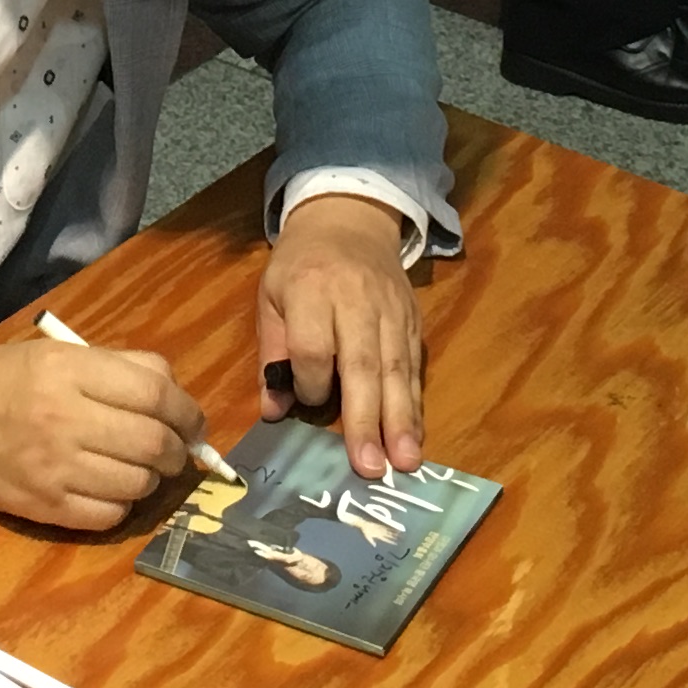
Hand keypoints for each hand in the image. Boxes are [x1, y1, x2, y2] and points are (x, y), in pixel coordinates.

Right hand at [0, 337, 202, 529]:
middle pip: (154, 442)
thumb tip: (177, 396)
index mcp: (70, 371)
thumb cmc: (4, 380)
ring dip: (152, 478)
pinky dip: (122, 504)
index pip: (156, 395)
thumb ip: (119, 367)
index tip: (193, 422)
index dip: (188, 412)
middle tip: (176, 451)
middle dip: (179, 451)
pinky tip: (111, 488)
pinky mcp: (45, 507)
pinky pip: (110, 515)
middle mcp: (64, 419)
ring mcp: (54, 468)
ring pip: (138, 483)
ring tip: (140, 468)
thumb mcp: (58, 354)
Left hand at [256, 195, 424, 477]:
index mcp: (312, 290)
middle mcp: (357, 300)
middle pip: (362, 364)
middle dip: (366, 419)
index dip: (311, 382)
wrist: (350, 220)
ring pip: (397, 369)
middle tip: (370, 468)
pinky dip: (415, 404)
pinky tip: (415, 437)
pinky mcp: (413, 319)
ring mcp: (391, 310)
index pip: (314, 347)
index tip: (308, 401)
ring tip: (403, 462)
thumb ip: (273, 353)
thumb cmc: (301, 265)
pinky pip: (414, 366)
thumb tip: (273, 412)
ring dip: (401, 420)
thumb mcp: (271, 297)